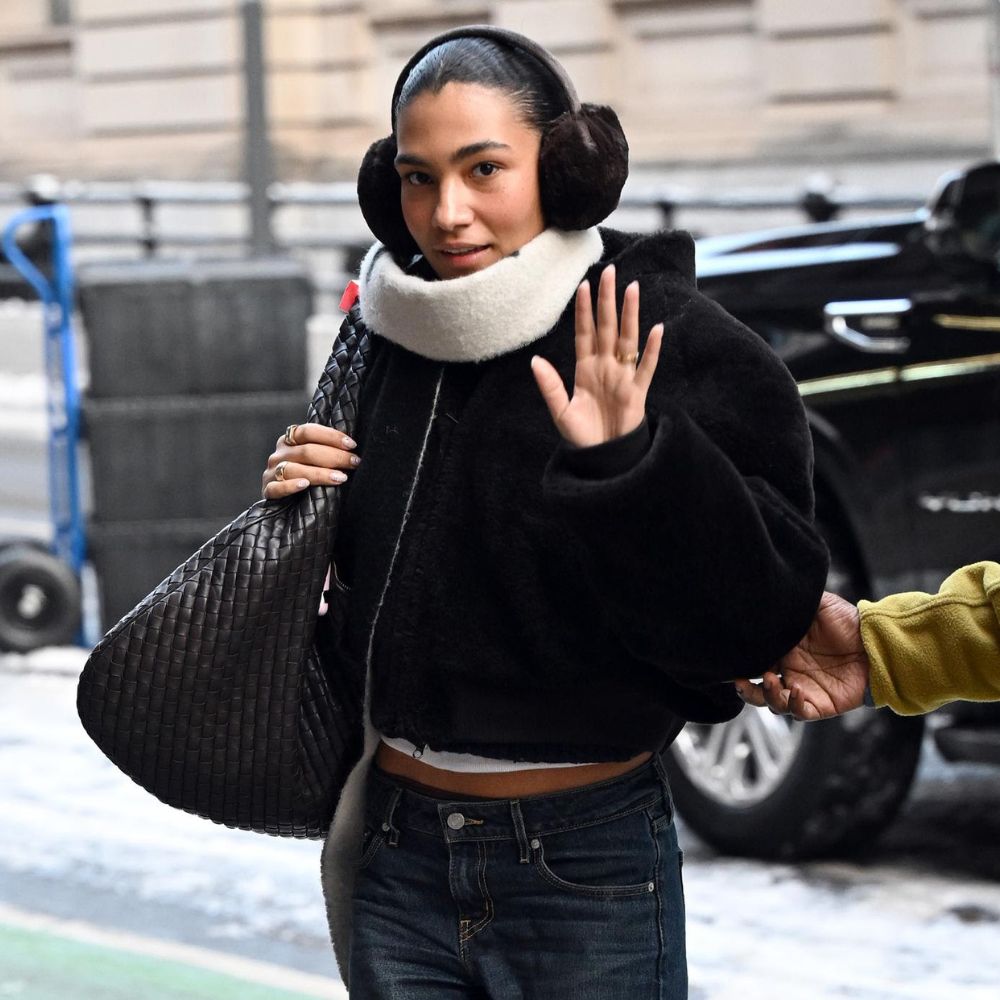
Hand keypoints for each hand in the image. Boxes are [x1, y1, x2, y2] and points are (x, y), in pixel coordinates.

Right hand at [261, 422, 360, 498]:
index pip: (309, 431)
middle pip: (306, 451)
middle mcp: (279, 453)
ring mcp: (271, 472)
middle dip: (334, 456)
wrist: (286, 504)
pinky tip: (305, 485)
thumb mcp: (314, 458)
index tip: (352, 445)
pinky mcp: (267, 490)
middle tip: (354, 462)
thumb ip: (324, 448)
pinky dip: (290, 485)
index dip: (331, 436)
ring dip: (320, 473)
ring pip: (295, 469)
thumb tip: (352, 446)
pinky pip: (277, 487)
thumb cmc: (308, 474)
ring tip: (341, 478)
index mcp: (289, 440)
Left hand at [531, 264, 663, 446]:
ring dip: (630, 315)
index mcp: (586, 370)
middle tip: (610, 272)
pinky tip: (656, 330)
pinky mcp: (637, 393)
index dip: (584, 311)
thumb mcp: (561, 412)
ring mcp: (622, 378)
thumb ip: (550, 386)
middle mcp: (606, 368)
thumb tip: (535, 361)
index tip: (584, 285)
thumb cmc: (583, 437)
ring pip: (627, 339)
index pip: (585, 333)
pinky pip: (646, 368)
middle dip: (608, 301)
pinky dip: (652, 350)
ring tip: (632, 289)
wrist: (603, 458)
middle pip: (607, 328)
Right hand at [734, 591, 870, 720]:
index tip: (731, 660)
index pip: (754, 661)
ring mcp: (803, 689)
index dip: (741, 664)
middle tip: (741, 679)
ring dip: (768, 696)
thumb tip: (773, 589)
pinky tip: (796, 692)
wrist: (877, 641)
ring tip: (770, 681)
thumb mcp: (818, 604)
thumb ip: (795, 601)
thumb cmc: (848, 621)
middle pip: (758, 688)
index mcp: (783, 651)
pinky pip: (800, 713)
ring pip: (775, 704)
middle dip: (746, 689)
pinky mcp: (821, 705)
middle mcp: (790, 672)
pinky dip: (794, 706)